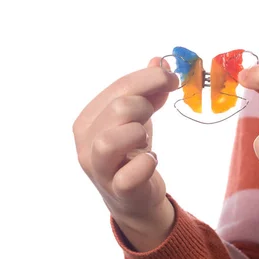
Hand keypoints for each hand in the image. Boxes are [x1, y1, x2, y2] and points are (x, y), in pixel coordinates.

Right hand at [72, 57, 179, 250]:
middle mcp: (85, 142)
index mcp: (87, 119)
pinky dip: (146, 163)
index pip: (118, 87)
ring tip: (144, 139)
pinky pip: (131, 174)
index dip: (150, 78)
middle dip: (145, 106)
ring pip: (115, 138)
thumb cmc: (132, 151)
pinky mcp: (116, 189)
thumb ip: (147, 89)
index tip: (173, 79)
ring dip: (140, 132)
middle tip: (153, 115)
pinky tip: (150, 161)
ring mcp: (98, 168)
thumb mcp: (139, 116)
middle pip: (119, 108)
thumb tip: (159, 62)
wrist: (135, 196)